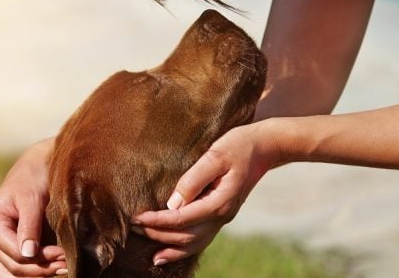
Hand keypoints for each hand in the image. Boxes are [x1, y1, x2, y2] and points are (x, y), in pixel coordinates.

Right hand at [0, 138, 67, 276]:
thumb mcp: (31, 198)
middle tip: (68, 264)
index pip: (15, 253)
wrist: (40, 163)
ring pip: (19, 271)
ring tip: (65, 268)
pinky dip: (40, 269)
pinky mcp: (20, 244)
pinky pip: (25, 266)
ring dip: (42, 273)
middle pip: (16, 266)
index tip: (63, 255)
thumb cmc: (34, 175)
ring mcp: (5, 243)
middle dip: (42, 268)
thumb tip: (27, 254)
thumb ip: (29, 226)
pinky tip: (58, 267)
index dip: (39, 259)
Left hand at [133, 121, 279, 264]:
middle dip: (158, 234)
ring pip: (194, 244)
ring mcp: (223, 218)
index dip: (157, 221)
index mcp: (219, 202)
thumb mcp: (215, 155)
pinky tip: (171, 251)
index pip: (181, 219)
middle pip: (185, 235)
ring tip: (150, 253)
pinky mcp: (221, 214)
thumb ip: (193, 179)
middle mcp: (222, 216)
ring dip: (170, 248)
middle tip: (133, 227)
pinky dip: (185, 249)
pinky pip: (202, 239)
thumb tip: (172, 203)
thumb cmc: (238, 146)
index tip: (136, 217)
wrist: (264, 147)